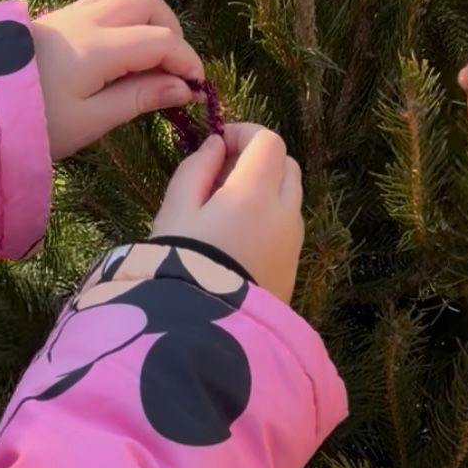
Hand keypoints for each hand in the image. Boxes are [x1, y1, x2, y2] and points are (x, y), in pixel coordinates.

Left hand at [32, 0, 201, 160]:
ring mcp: (73, 12)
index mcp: (101, 47)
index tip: (197, 89)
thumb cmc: (34, 121)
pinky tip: (121, 50)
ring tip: (150, 61)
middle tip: (173, 69)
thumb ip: (139, 98)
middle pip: (150, 1)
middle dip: (173, 30)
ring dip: (150, 21)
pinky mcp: (59, 16)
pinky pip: (106, 3)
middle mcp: (90, 19)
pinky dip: (127, 19)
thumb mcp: (90, 121)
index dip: (188, 61)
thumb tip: (183, 87)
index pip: (162, 40)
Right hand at [151, 124, 304, 304]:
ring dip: (267, 189)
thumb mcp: (175, 209)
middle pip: (287, 165)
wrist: (199, 334)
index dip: (244, 133)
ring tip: (226, 209)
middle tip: (221, 174)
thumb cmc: (178, 263)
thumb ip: (197, 167)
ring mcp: (293, 244)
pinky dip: (271, 218)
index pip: (269, 141)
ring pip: (290, 198)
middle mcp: (284, 214)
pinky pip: (288, 229)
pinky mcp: (292, 270)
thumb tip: (216, 145)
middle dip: (258, 159)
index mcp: (256, 192)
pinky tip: (238, 239)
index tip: (218, 144)